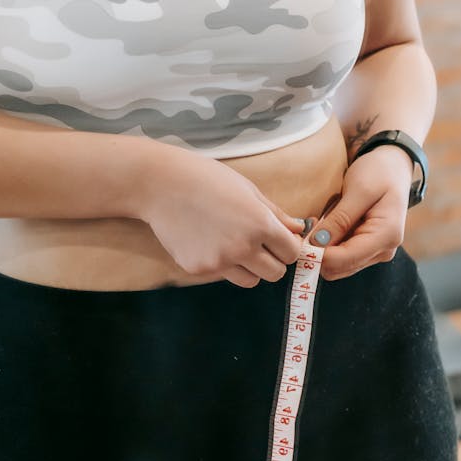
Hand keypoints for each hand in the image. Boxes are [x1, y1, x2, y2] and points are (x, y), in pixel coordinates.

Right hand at [136, 146, 305, 287]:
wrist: (162, 185)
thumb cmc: (208, 179)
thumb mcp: (248, 190)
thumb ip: (276, 214)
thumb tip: (299, 229)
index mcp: (260, 224)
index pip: (291, 253)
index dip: (288, 247)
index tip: (280, 240)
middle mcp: (242, 247)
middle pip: (275, 273)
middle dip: (272, 260)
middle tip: (260, 245)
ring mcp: (219, 261)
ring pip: (251, 280)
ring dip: (249, 268)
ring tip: (234, 244)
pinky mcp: (198, 269)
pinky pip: (222, 275)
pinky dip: (222, 264)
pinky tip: (209, 241)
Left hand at [307, 147, 413, 280]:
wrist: (393, 166)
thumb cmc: (379, 172)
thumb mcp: (358, 190)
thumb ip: (340, 220)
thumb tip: (317, 244)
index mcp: (387, 235)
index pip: (346, 259)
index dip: (318, 255)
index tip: (298, 240)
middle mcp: (384, 250)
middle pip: (340, 267)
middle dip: (319, 251)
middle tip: (308, 226)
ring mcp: (376, 251)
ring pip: (338, 265)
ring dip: (323, 248)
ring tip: (319, 221)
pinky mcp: (368, 249)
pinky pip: (342, 256)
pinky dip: (329, 245)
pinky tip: (327, 225)